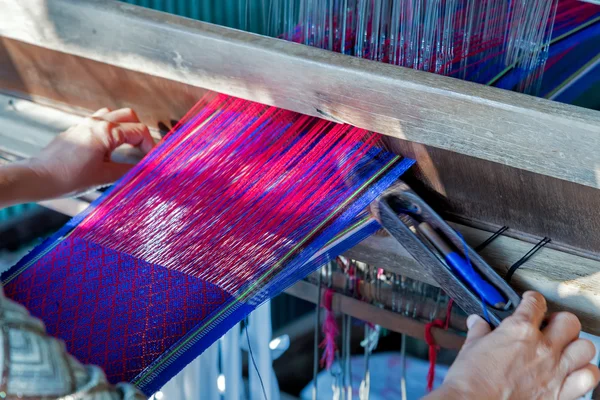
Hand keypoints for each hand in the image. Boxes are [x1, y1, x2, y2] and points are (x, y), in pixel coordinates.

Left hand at [27, 107, 154, 197]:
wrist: (38, 178)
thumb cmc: (67, 178)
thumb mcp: (104, 177)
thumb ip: (130, 170)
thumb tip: (148, 170)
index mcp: (105, 131)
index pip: (139, 131)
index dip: (151, 145)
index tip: (154, 159)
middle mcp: (96, 122)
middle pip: (130, 116)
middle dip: (141, 133)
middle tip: (144, 152)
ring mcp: (85, 123)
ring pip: (115, 115)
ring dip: (127, 128)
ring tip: (130, 148)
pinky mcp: (78, 129)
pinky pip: (101, 121)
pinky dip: (113, 130)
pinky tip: (112, 148)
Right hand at [426, 291, 599, 399]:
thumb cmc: (472, 378)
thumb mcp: (471, 346)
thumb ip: (480, 331)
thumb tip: (478, 323)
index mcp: (519, 330)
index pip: (535, 303)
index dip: (532, 299)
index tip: (530, 302)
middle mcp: (542, 348)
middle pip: (569, 322)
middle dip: (559, 321)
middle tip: (549, 327)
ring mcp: (555, 370)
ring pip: (585, 348)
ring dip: (575, 347)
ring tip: (564, 349)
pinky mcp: (560, 393)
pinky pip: (589, 377)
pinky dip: (584, 372)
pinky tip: (572, 372)